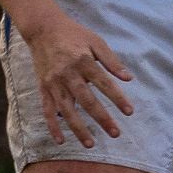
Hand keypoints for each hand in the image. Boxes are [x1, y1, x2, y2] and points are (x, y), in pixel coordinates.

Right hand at [25, 13, 133, 146]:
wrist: (43, 29)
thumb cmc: (75, 35)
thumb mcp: (97, 42)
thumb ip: (112, 61)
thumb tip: (129, 78)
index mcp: (83, 62)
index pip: (104, 83)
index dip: (118, 98)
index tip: (129, 112)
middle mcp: (67, 74)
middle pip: (87, 100)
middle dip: (102, 118)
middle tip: (116, 133)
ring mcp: (53, 83)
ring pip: (66, 110)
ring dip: (78, 129)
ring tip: (91, 144)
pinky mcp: (43, 87)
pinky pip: (46, 110)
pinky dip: (52, 126)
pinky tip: (61, 140)